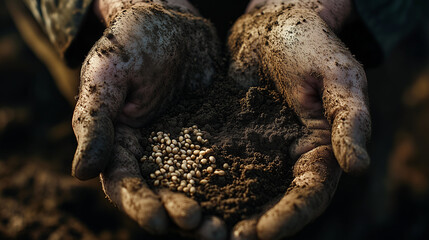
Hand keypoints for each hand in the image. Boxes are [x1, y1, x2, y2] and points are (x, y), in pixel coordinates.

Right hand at [71, 0, 224, 236]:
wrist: (170, 20)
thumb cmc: (131, 42)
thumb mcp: (106, 76)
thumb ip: (95, 122)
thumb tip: (82, 173)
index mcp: (120, 144)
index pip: (125, 184)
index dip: (140, 205)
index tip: (160, 219)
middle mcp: (151, 152)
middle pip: (163, 194)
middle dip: (180, 215)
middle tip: (204, 229)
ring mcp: (182, 146)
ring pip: (194, 186)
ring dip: (208, 210)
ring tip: (226, 229)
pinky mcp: (209, 135)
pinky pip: (220, 161)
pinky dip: (230, 182)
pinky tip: (247, 196)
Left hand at [228, 0, 369, 238]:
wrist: (271, 24)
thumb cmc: (310, 45)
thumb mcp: (338, 79)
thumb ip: (350, 122)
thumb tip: (358, 167)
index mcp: (320, 147)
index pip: (310, 192)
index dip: (291, 216)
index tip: (265, 232)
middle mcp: (289, 155)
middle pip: (276, 200)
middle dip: (257, 223)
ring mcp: (259, 147)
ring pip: (246, 188)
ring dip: (229, 210)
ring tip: (207, 228)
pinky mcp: (233, 135)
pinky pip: (221, 162)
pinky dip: (209, 181)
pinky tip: (190, 194)